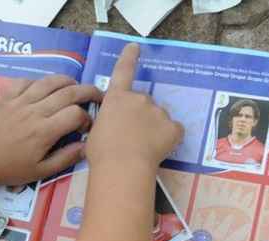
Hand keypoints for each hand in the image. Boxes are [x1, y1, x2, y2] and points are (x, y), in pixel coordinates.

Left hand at [0, 75, 102, 186]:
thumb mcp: (40, 171)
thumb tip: (86, 145)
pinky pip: (26, 81)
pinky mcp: (7, 97)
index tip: (86, 127)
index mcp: (44, 131)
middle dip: (88, 91)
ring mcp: (20, 101)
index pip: (76, 114)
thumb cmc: (10, 169)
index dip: (87, 118)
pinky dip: (38, 81)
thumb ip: (65, 158)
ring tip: (75, 86)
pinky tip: (43, 88)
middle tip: (97, 96)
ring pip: (49, 81)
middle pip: (68, 92)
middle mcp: (34, 112)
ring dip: (67, 81)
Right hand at [87, 43, 183, 170]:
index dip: (128, 58)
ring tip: (141, 148)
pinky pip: (173, 131)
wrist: (122, 166)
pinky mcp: (174, 127)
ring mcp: (159, 112)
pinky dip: (168, 139)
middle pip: (142, 103)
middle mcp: (139, 99)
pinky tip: (158, 150)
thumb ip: (107, 121)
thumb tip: (113, 126)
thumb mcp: (95, 131)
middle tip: (129, 137)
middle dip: (138, 116)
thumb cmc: (101, 152)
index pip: (123, 71)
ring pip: (158, 117)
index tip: (135, 46)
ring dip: (152, 128)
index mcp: (117, 98)